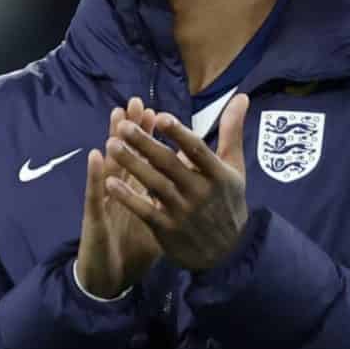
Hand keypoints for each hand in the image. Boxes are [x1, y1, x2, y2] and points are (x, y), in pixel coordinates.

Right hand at [74, 97, 163, 297]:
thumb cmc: (133, 254)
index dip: (152, 139)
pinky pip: (94, 195)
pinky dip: (94, 176)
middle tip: (137, 102)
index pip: (146, 160)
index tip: (159, 114)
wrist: (110, 282)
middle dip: (133, 130)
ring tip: (116, 118)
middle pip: (127, 156)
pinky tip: (95, 157)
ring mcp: (105, 203)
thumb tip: (196, 196)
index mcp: (138, 194)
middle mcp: (121, 193)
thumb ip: (174, 208)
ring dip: (112, 143)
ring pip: (108, 168)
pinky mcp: (94, 219)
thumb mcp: (159, 229)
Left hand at [104, 93, 250, 271]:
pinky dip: (127, 197)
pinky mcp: (167, 230)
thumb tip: (240, 95)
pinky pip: (144, 211)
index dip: (179, 133)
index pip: (197, 149)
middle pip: (169, 164)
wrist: (227, 253)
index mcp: (218, 174)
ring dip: (131, 164)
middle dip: (145, 143)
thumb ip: (232, 131)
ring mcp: (183, 212)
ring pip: (154, 184)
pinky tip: (109, 182)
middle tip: (123, 126)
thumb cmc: (228, 202)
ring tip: (111, 144)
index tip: (161, 115)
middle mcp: (200, 192)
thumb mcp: (235, 167)